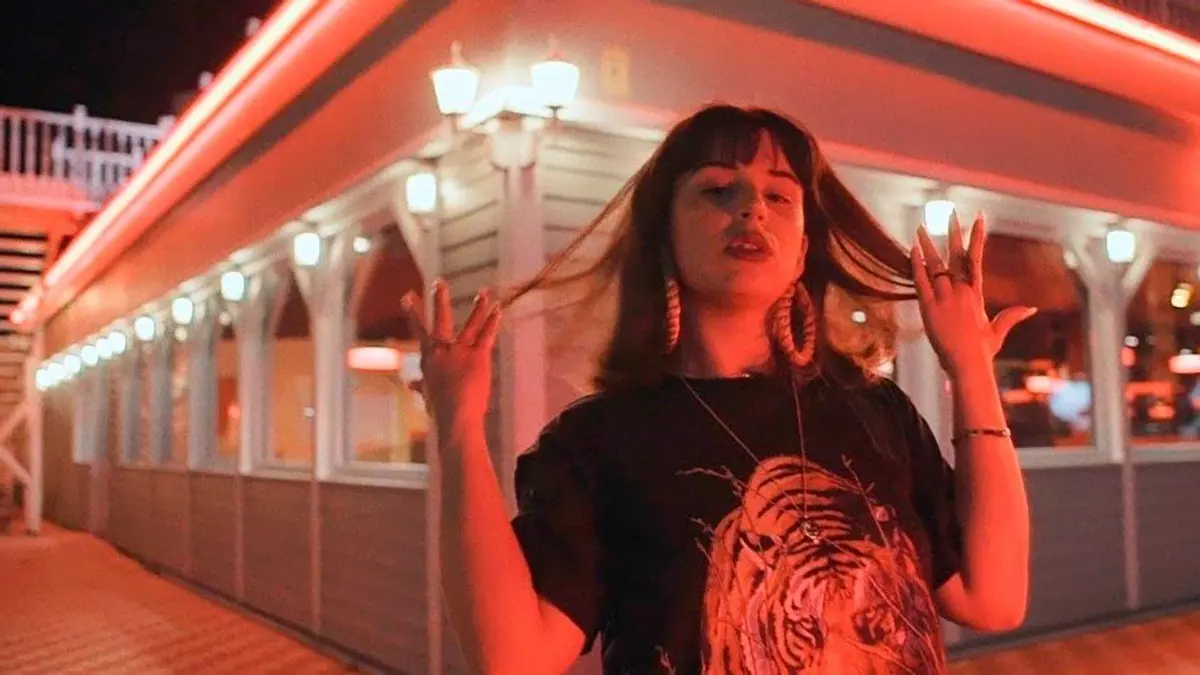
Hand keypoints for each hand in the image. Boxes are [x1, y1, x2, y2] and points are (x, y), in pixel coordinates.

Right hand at [402, 280, 501, 430]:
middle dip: (440, 299)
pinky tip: (498, 309)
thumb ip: (419, 386)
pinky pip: (487, 334)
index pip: (419, 330)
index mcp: (428, 358)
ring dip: (478, 306)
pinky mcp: (478, 355)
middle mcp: (442, 349)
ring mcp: (460, 351)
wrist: (455, 416)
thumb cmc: (439, 410)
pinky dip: (493, 321)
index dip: (413, 312)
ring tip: (484, 292)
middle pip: (441, 319)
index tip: (408, 296)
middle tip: (439, 282)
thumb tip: (408, 384)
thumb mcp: (427, 395)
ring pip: (470, 323)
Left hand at [911, 212, 1036, 377]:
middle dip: (953, 232)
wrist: (968, 364)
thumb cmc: (982, 351)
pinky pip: (920, 281)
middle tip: (950, 212)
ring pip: (934, 265)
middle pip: (956, 255)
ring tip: (919, 226)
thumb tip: (1033, 308)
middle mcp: (962, 291)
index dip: (977, 237)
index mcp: (976, 293)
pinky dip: (916, 264)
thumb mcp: (998, 331)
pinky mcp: (929, 307)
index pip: (976, 258)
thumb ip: (1012, 316)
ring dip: (926, 245)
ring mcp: (945, 298)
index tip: (979, 218)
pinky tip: (912, 249)